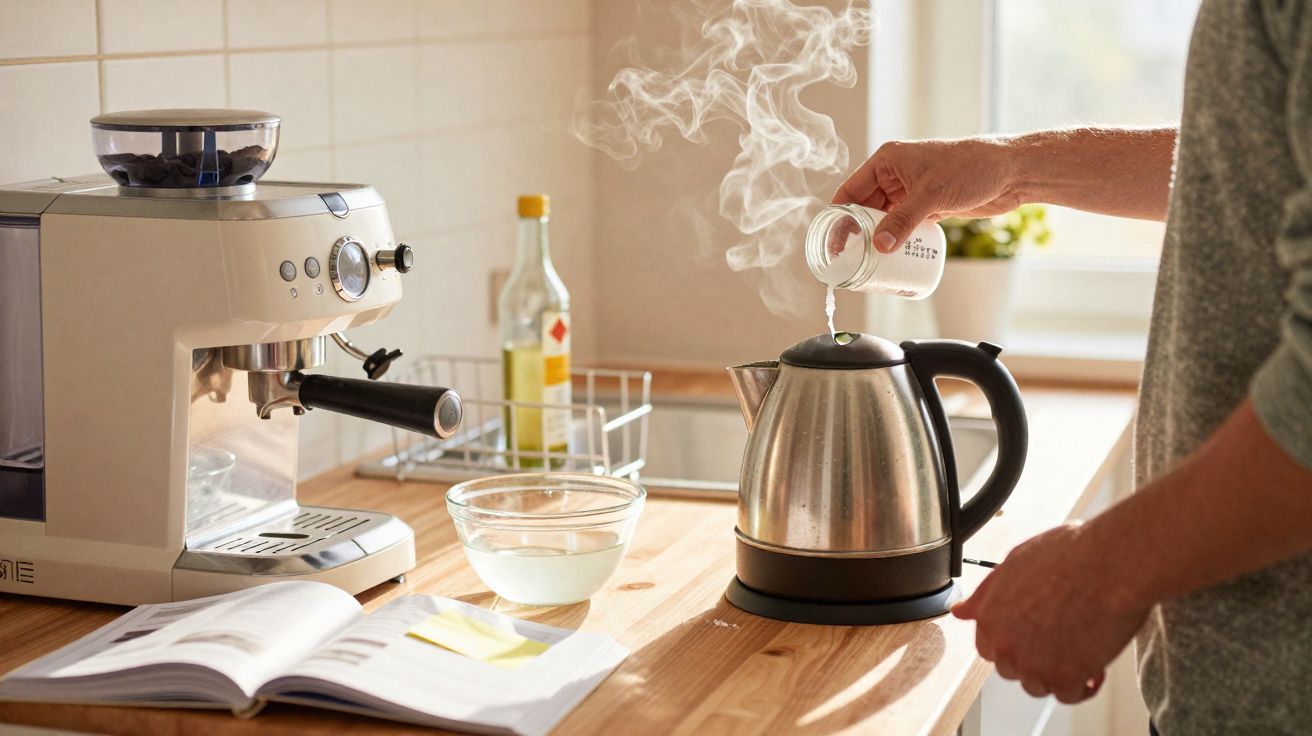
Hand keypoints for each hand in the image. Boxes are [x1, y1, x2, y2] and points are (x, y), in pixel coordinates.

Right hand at [833, 138, 1021, 251]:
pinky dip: (895, 239)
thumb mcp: (931, 195)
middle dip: (855, 231)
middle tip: (848, 258)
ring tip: (866, 262)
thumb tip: (879, 247)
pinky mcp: (927, 206)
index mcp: (887, 161)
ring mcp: (912, 191)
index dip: (838, 215)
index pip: (851, 190)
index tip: (832, 240)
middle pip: (864, 207)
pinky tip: (890, 256)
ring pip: (883, 218)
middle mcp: (895, 175)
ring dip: (876, 238)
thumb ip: (903, 221)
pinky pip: (902, 225)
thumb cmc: (971, 168)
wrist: (1010, 171)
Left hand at [951, 523, 1149, 703]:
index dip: (1011, 642)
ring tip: (1078, 647)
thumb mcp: (1014, 563)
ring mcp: (1034, 665)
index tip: (1030, 636)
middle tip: (1059, 638)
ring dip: (1057, 672)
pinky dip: (1083, 684)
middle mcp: (1006, 644)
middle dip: (1033, 657)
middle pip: (1012, 669)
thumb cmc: (1068, 556)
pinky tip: (1094, 664)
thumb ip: (986, 594)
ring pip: (1038, 685)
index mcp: (990, 617)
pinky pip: (1069, 695)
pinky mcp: (1066, 678)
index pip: (987, 648)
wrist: (1109, 565)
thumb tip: (960, 611)